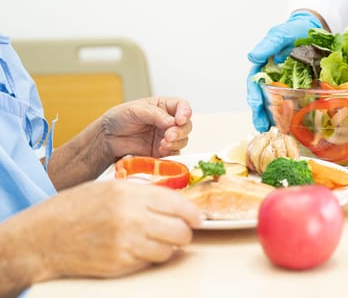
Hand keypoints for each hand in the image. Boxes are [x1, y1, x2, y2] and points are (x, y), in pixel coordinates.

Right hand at [0, 181, 201, 291]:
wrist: (45, 236)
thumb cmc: (76, 208)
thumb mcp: (112, 188)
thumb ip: (143, 194)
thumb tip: (173, 202)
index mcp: (131, 193)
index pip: (179, 204)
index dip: (194, 214)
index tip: (198, 217)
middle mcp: (132, 217)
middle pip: (181, 230)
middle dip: (185, 232)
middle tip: (181, 230)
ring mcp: (127, 242)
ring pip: (170, 249)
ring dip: (169, 246)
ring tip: (158, 239)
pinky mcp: (121, 263)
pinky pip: (151, 261)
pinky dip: (152, 256)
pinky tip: (141, 248)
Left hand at [102, 97, 191, 157]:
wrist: (107, 138)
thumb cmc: (119, 118)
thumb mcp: (135, 110)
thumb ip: (155, 114)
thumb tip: (172, 122)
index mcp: (164, 106)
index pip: (183, 107)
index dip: (185, 113)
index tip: (180, 120)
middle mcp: (168, 122)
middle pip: (186, 126)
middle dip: (181, 131)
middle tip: (169, 136)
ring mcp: (166, 137)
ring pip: (183, 140)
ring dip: (176, 143)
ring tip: (163, 144)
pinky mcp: (162, 152)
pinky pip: (173, 154)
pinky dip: (170, 153)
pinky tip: (160, 151)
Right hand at [247, 11, 322, 131]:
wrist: (314, 29)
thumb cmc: (293, 31)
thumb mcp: (281, 35)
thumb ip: (268, 45)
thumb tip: (252, 56)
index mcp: (264, 68)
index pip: (254, 85)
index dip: (254, 96)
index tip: (255, 105)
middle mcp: (273, 79)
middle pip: (263, 99)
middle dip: (261, 114)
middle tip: (262, 127)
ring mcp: (286, 85)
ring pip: (276, 104)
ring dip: (273, 118)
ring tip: (276, 131)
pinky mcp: (301, 88)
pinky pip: (294, 103)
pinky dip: (291, 115)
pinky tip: (291, 125)